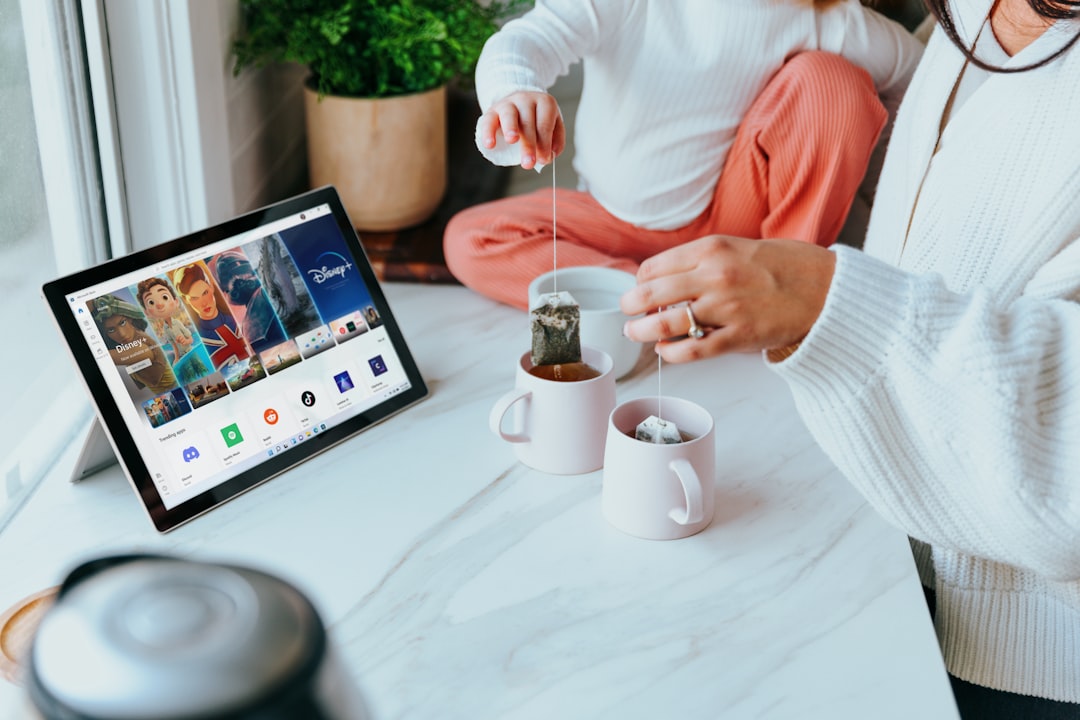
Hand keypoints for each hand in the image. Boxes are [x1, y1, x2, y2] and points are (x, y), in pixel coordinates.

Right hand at [478, 91, 565, 169]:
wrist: (518, 105)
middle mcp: (526, 100)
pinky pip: (488, 120)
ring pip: (509, 116)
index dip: (544, 143)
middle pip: (528, 122)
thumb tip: (550, 156)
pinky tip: (490, 145)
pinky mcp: (492, 110)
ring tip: (512, 141)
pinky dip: (488, 132)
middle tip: (528, 163)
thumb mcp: (553, 126)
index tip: (544, 160)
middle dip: (528, 144)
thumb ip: (555, 141)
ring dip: (511, 129)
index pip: (545, 124)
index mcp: (544, 103)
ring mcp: (508, 103)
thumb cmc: (537, 120)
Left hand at [620, 236, 835, 361]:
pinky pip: (691, 350)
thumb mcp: (738, 247)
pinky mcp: (738, 337)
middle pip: (649, 294)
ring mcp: (725, 308)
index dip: (641, 281)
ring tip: (635, 333)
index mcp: (712, 248)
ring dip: (641, 331)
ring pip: (664, 323)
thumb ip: (701, 261)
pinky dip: (670, 353)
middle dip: (630, 306)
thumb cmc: (785, 267)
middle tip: (626, 312)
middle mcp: (714, 275)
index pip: (653, 267)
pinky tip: (665, 351)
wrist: (828, 289)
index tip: (642, 289)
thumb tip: (663, 280)